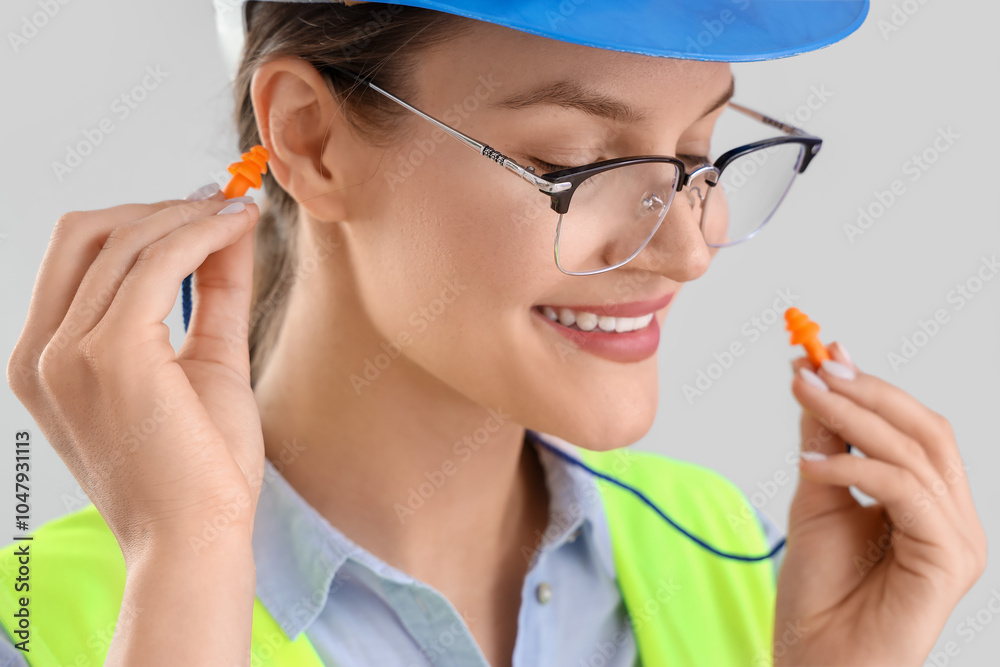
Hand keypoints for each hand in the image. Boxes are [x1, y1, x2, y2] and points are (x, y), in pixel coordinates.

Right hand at [7, 190, 264, 564]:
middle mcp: (41, 353)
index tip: (202, 207)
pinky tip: (239, 227)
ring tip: (241, 213)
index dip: (140, 219)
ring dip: (188, 215)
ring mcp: (68, 352)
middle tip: (221, 206)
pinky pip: (157, 262)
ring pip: (124, 240)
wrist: (198, 541)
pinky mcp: (111, 353)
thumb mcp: (203, 362)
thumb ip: (212, 294)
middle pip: (88, 233)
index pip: (77, 255)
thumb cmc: (200, 468)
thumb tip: (227, 230)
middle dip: (159, 209)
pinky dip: (200, 233)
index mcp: (47, 360)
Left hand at [772, 342, 987, 665]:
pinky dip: (856, 466)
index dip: (871, 385)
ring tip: (804, 395)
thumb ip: (825, 441)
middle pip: (924, 430)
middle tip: (814, 365)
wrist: (815, 660)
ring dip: (853, 416)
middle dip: (865, 390)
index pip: (912, 426)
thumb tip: (817, 376)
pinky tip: (809, 463)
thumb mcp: (816, 497)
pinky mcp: (948, 559)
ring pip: (915, 452)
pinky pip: (905, 491)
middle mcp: (954, 516)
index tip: (822, 353)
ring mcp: (958, 539)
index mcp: (929, 500)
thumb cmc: (819, 591)